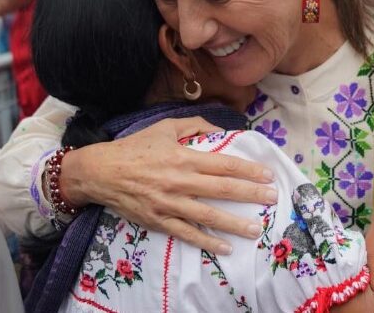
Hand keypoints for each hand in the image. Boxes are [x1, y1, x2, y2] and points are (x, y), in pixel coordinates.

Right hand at [60, 116, 276, 255]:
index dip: (248, 170)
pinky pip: (188, 234)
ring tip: (256, 229)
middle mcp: (180, 181)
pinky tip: (225, 247)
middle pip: (222, 189)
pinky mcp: (159, 221)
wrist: (101, 171)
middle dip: (250, 195)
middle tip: (272, 199)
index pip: (223, 164)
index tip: (267, 175)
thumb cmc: (135, 147)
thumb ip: (194, 125)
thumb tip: (218, 129)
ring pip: (208, 215)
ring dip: (235, 223)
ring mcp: (170, 204)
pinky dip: (207, 242)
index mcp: (183, 157)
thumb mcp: (164, 128)